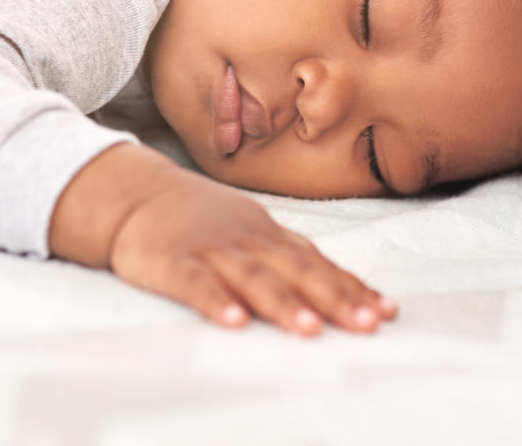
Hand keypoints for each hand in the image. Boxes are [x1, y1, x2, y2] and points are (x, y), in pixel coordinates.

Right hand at [108, 171, 397, 335]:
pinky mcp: (171, 262)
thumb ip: (290, 256)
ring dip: (282, 303)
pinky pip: (195, 284)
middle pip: (296, 271)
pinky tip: (233, 322)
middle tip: (366, 323)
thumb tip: (343, 285)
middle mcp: (247, 240)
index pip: (317, 263)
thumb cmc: (200, 217)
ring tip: (310, 329)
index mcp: (268, 234)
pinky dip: (214, 302)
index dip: (351, 286)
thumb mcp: (250, 228)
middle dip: (334, 298)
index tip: (386, 310)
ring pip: (252, 277)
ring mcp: (210, 248)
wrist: (135, 193)